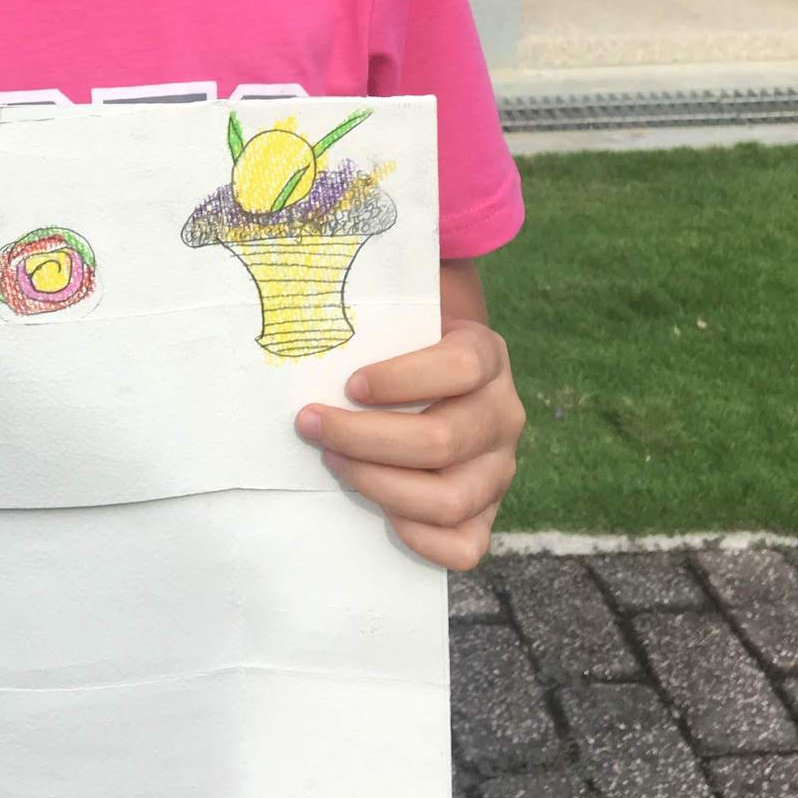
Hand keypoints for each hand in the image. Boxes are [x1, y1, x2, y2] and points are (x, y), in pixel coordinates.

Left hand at [294, 314, 525, 570]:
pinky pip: (467, 545)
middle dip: (364, 437)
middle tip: (310, 425)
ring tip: (332, 462)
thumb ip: (366, 297)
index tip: (349, 383)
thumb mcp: (393, 310)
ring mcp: (500, 468)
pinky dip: (421, 538)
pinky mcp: (487, 511)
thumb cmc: (393, 340)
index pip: (459, 367)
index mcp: (484, 354)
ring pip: (451, 496)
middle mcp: (503, 413)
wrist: (432, 376)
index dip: (404, 379)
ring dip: (379, 484)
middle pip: (443, 439)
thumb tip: (293, 251)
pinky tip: (381, 516)